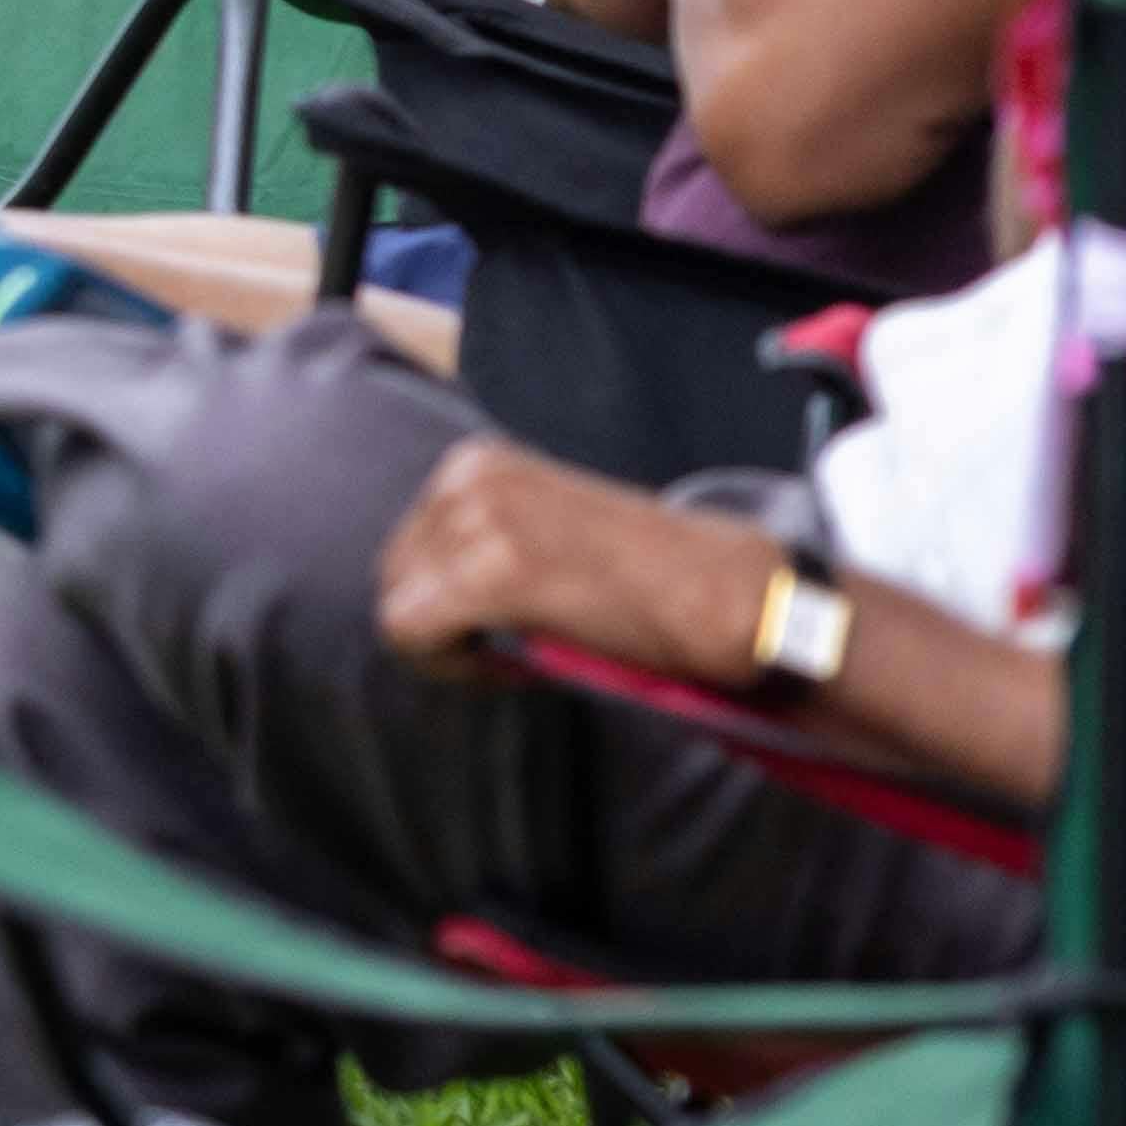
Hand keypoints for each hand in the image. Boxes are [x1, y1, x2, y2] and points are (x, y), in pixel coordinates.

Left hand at [377, 436, 760, 687]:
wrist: (729, 595)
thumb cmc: (646, 576)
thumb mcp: (548, 528)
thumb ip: (484, 537)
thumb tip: (420, 589)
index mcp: (478, 461)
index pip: (407, 544)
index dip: (445, 597)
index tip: (504, 621)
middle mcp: (469, 477)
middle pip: (395, 573)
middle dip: (442, 621)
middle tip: (512, 645)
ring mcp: (480, 520)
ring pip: (397, 605)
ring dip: (450, 645)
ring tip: (520, 651)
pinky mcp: (494, 572)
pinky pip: (409, 630)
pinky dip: (450, 663)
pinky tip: (513, 664)